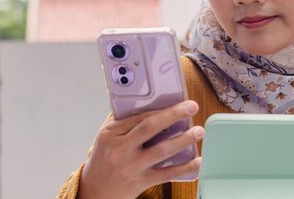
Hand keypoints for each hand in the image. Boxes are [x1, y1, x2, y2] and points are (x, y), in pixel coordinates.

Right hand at [78, 100, 203, 198]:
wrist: (94, 191)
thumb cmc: (104, 160)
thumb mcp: (106, 138)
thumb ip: (124, 123)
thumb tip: (150, 107)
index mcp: (111, 134)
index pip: (138, 116)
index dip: (161, 109)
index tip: (178, 103)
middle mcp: (120, 149)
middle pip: (149, 127)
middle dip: (173, 115)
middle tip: (192, 107)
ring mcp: (131, 166)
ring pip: (161, 150)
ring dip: (183, 140)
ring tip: (198, 132)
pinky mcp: (141, 182)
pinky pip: (166, 173)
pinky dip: (184, 168)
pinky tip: (197, 161)